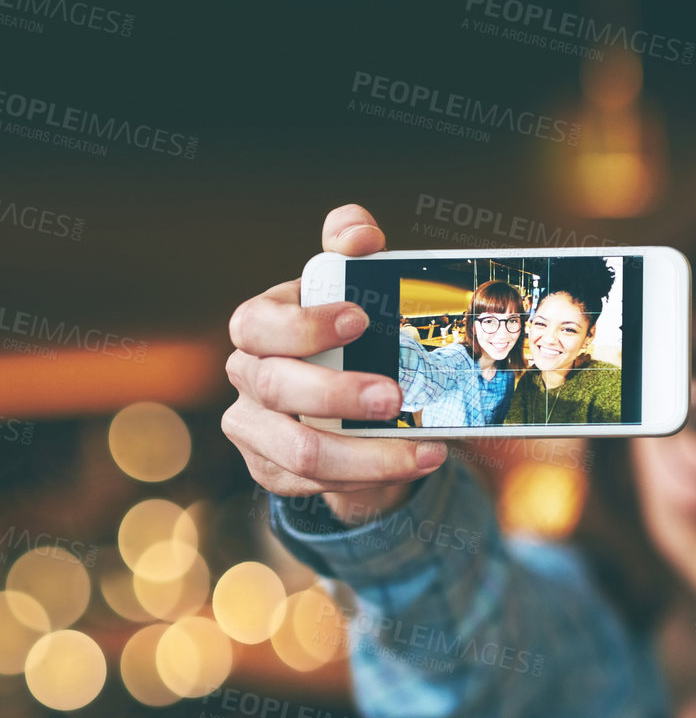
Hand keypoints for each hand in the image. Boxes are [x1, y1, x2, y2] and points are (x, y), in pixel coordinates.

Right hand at [222, 205, 445, 521]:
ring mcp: (254, 427)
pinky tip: (411, 464)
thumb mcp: (354, 288)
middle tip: (396, 396)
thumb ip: (353, 250)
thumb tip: (358, 232)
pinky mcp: (271, 470)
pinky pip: (312, 485)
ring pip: (300, 451)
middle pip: (277, 387)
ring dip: (366, 454)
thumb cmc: (348, 337)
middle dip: (338, 393)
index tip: (360, 318)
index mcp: (261, 325)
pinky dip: (367, 478)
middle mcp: (248, 375)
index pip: (259, 323)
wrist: (343, 406)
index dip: (304, 323)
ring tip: (425, 450)